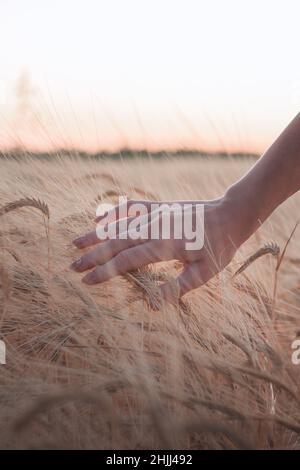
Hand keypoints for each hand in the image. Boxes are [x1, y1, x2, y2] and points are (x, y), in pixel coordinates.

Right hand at [70, 195, 246, 304]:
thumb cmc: (219, 247)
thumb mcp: (204, 273)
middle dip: (93, 255)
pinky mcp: (159, 207)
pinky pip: (131, 208)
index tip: (87, 281)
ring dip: (96, 234)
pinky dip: (114, 213)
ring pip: (119, 225)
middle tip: (72, 266)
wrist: (231, 214)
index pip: (128, 260)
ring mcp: (155, 214)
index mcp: (165, 245)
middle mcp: (155, 227)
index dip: (106, 271)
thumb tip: (152, 307)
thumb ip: (177, 288)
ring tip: (75, 243)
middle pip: (117, 242)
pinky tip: (99, 217)